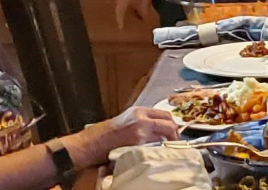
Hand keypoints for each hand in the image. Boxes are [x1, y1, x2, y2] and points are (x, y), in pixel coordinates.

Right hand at [64, 107, 178, 167]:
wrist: (92, 143)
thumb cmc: (106, 134)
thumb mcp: (126, 120)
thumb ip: (143, 122)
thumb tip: (160, 129)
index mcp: (139, 111)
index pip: (165, 114)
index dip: (173, 124)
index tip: (175, 133)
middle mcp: (142, 119)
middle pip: (169, 124)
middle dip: (175, 135)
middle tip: (175, 144)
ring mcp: (141, 132)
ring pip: (165, 137)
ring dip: (168, 144)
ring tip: (166, 151)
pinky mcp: (138, 145)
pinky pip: (155, 148)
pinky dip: (158, 152)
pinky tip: (155, 156)